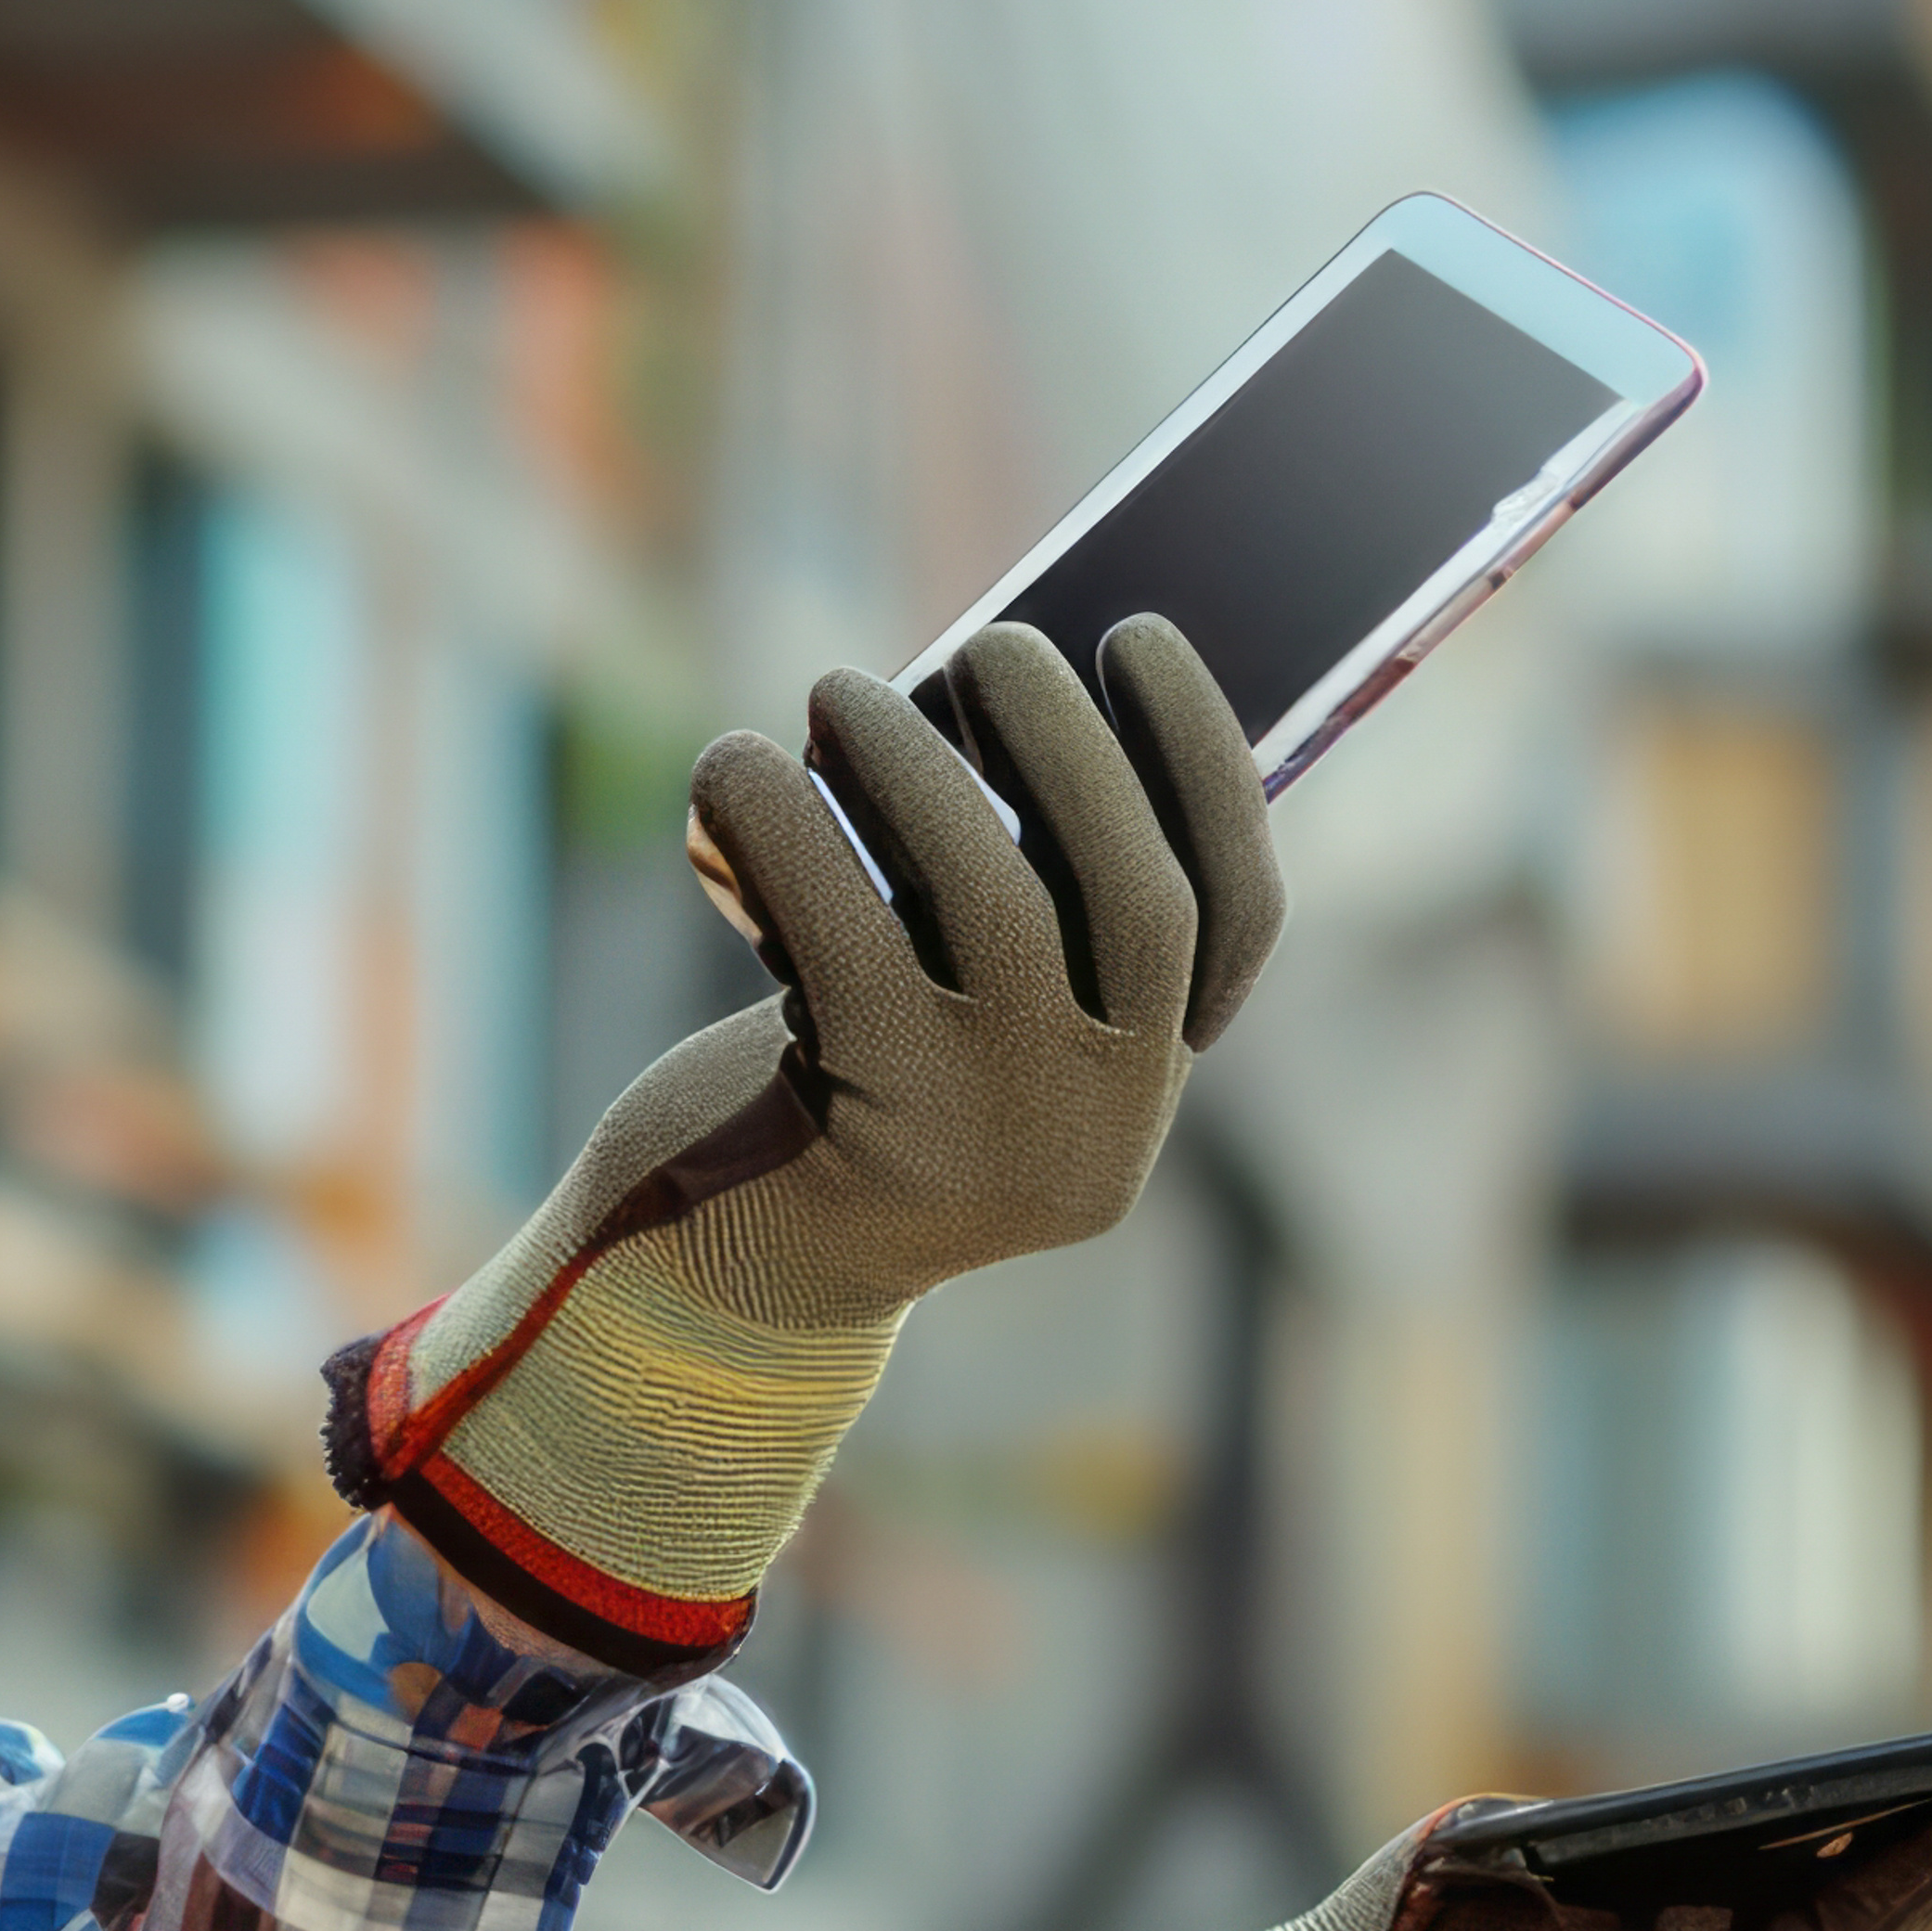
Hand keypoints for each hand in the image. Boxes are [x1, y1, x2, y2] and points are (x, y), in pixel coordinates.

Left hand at [330, 615, 1276, 1663]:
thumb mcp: (935, 1003)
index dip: (1205, 762)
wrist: (698, 1294)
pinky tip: (729, 768)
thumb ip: (995, 887)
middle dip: (1066, 743)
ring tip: (839, 690)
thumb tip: (993, 692)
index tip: (1142, 635)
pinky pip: (845, 939)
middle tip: (989, 643)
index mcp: (1141, 1089)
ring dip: (917, 766)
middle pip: (1130, 894)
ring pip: (993, 903)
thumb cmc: (821, 1113)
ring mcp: (1001, 1139)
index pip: (1234, 916)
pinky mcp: (876, 1138)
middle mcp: (1101, 1125)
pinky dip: (784, 829)